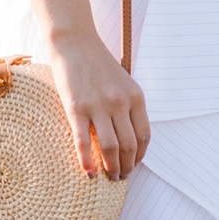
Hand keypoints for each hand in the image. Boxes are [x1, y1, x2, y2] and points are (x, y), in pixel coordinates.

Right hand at [48, 32, 150, 181]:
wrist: (74, 42)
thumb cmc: (98, 63)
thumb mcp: (123, 82)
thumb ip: (128, 105)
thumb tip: (128, 135)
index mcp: (135, 97)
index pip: (144, 135)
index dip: (141, 156)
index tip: (134, 164)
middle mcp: (120, 103)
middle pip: (129, 145)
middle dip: (127, 167)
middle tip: (121, 177)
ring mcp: (98, 106)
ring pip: (110, 147)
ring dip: (111, 168)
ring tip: (107, 177)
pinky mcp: (76, 108)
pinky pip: (83, 141)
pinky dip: (86, 161)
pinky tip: (87, 172)